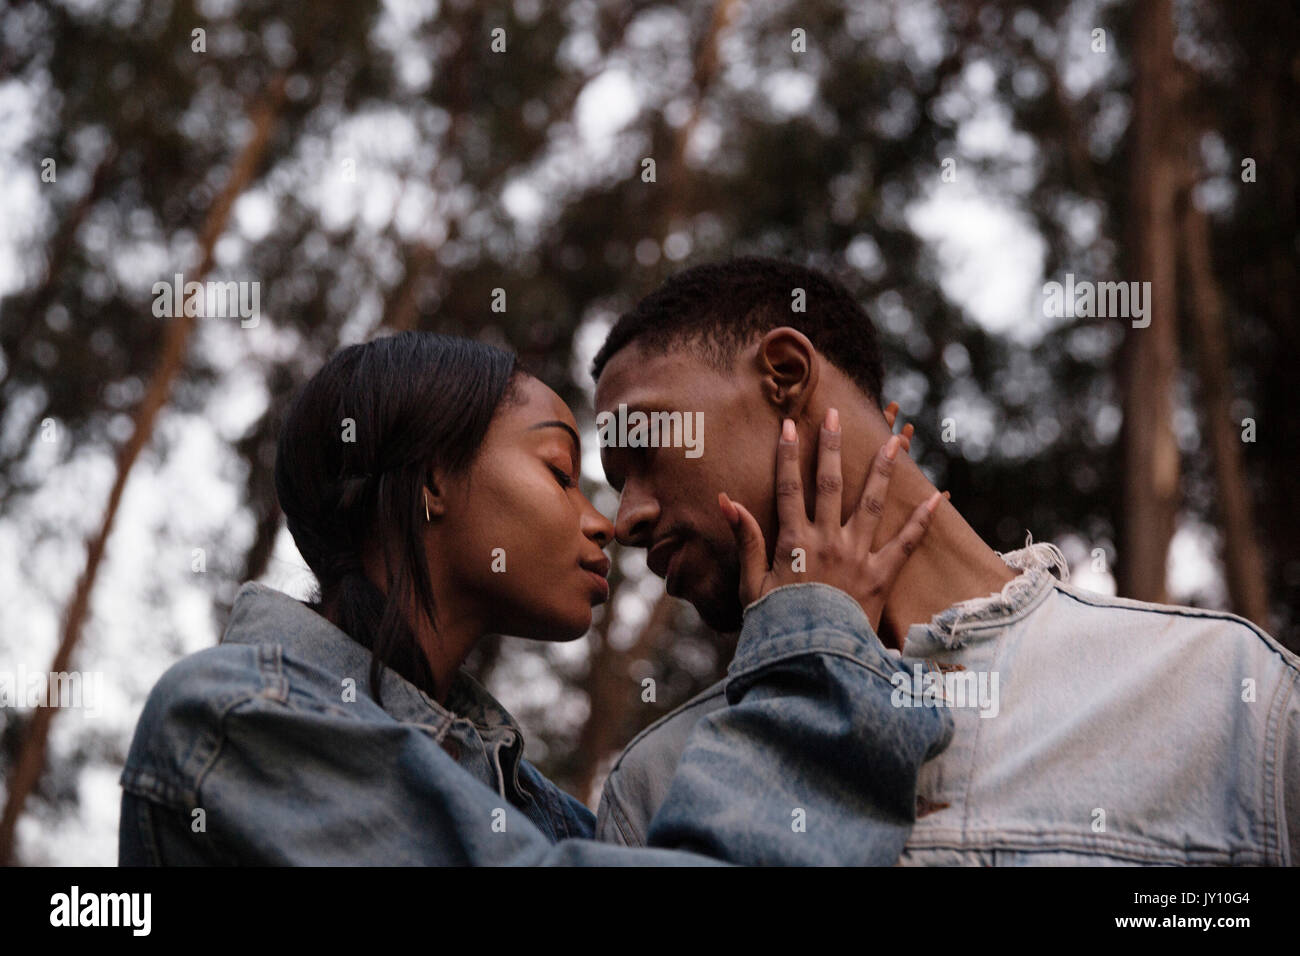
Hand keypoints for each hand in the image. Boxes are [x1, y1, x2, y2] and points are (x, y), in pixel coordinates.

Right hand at [718, 409, 943, 631]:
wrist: (814, 659)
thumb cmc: (777, 626)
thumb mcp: (751, 586)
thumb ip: (745, 540)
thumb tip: (727, 501)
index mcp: (793, 542)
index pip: (788, 488)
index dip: (788, 454)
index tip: (789, 424)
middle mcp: (827, 541)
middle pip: (830, 483)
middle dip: (831, 445)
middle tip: (836, 412)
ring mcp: (857, 556)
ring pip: (871, 502)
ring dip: (882, 467)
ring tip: (894, 438)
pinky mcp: (882, 575)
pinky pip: (906, 542)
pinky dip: (923, 519)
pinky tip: (937, 495)